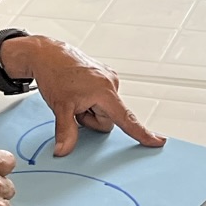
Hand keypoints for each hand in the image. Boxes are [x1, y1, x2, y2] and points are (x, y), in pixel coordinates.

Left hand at [19, 37, 165, 155]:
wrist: (47, 54)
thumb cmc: (55, 74)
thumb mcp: (59, 106)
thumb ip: (65, 131)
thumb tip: (63, 151)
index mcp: (105, 91)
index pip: (126, 119)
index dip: (142, 133)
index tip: (158, 141)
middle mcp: (111, 83)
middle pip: (109, 119)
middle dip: (91, 119)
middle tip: (75, 108)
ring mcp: (108, 79)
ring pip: (105, 110)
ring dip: (90, 110)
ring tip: (75, 97)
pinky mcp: (104, 77)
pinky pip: (102, 100)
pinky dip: (90, 101)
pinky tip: (78, 92)